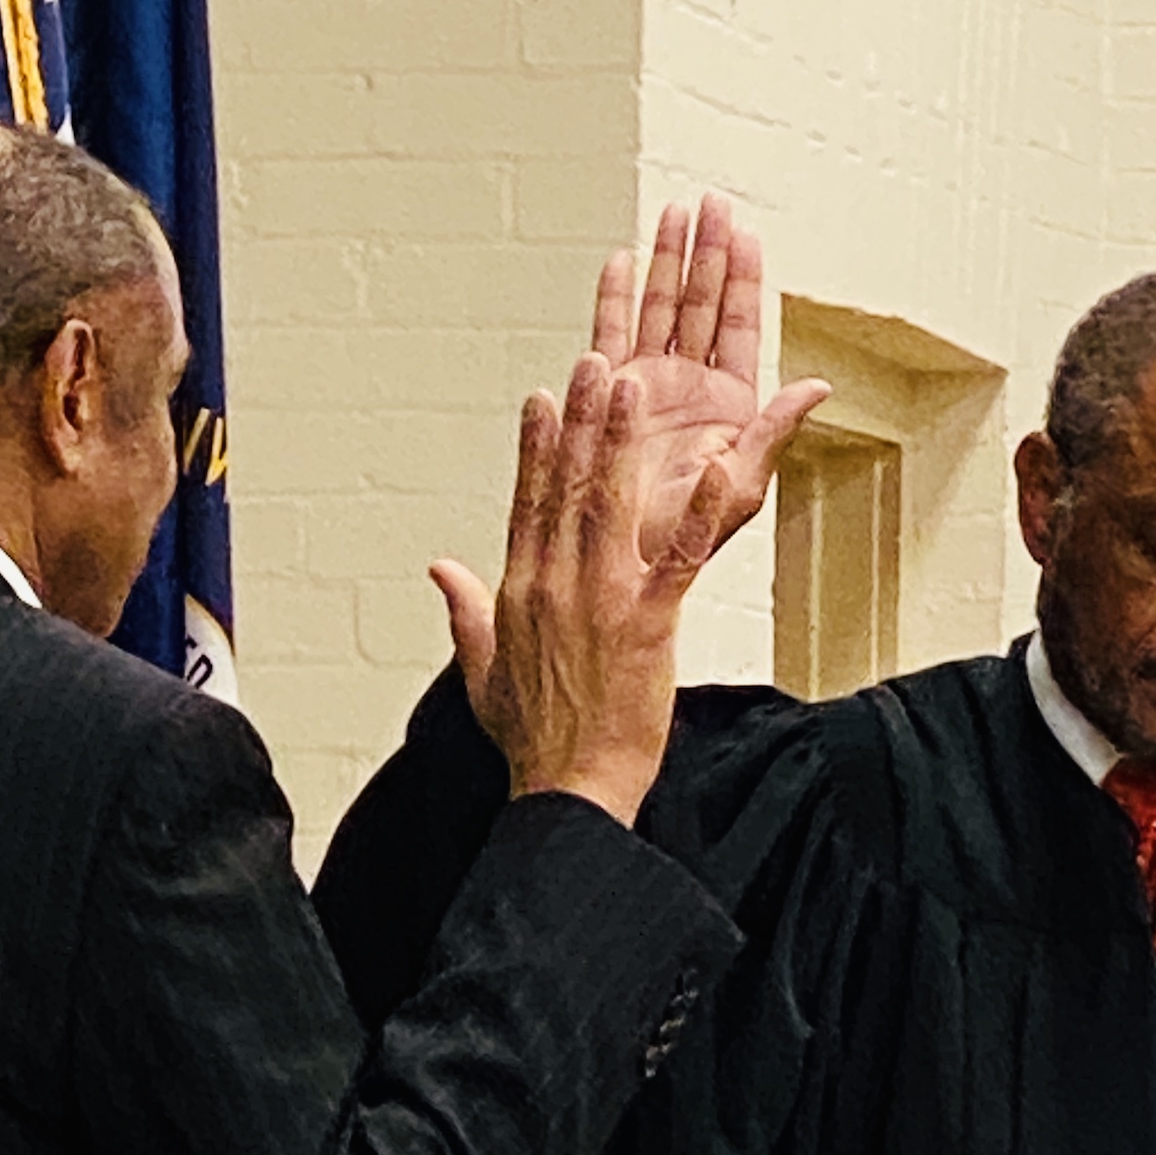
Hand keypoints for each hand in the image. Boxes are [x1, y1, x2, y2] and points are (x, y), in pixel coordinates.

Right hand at [430, 353, 729, 825]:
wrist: (567, 791)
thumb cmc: (532, 739)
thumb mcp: (481, 671)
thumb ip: (465, 611)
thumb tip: (438, 568)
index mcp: (520, 592)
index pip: (527, 503)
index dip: (534, 448)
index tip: (540, 399)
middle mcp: (555, 584)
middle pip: (566, 487)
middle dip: (580, 420)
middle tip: (591, 363)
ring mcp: (600, 600)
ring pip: (610, 504)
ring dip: (619, 440)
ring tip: (629, 384)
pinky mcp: (647, 623)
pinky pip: (677, 558)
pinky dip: (695, 512)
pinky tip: (716, 470)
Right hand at [592, 193, 829, 566]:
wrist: (619, 564)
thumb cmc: (682, 542)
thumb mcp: (739, 490)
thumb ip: (774, 431)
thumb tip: (819, 385)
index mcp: (727, 407)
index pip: (737, 327)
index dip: (742, 279)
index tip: (747, 233)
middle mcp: (688, 389)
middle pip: (699, 305)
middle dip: (706, 252)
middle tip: (710, 202)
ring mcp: (646, 388)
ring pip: (659, 310)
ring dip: (666, 261)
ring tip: (673, 213)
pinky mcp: (607, 396)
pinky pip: (611, 335)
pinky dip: (616, 298)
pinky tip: (623, 261)